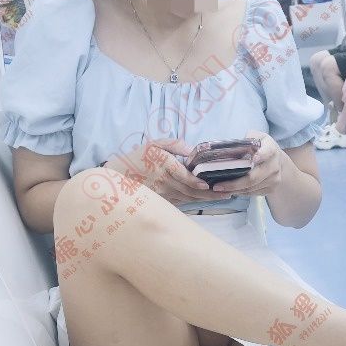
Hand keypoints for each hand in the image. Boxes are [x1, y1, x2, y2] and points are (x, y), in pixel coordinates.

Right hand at [105, 138, 233, 205]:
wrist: (119, 175)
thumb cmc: (139, 156)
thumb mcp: (154, 143)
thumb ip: (174, 144)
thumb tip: (192, 150)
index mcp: (163, 165)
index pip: (182, 176)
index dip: (195, 182)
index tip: (207, 185)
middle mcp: (164, 181)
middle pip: (189, 190)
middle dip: (209, 194)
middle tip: (227, 194)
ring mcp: (163, 193)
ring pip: (187, 198)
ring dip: (205, 199)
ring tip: (222, 197)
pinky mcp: (162, 200)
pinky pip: (181, 201)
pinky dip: (195, 201)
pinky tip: (206, 199)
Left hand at [215, 131, 282, 197]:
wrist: (277, 161)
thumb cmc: (261, 147)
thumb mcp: (256, 137)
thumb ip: (245, 140)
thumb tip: (228, 150)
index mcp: (271, 149)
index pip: (267, 152)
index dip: (260, 156)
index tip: (253, 159)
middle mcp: (274, 165)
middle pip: (253, 177)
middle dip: (234, 183)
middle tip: (218, 186)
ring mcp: (274, 179)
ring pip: (250, 188)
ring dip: (234, 190)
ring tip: (220, 189)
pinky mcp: (271, 189)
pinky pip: (252, 193)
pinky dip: (240, 192)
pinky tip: (230, 190)